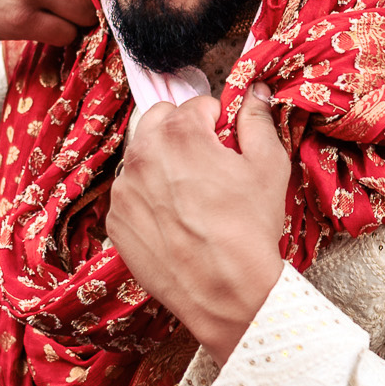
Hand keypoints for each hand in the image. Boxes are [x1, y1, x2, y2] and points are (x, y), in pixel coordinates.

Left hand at [108, 88, 289, 361]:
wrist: (227, 292)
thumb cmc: (250, 229)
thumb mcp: (269, 166)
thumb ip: (257, 121)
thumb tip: (254, 93)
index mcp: (178, 133)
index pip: (196, 105)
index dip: (217, 123)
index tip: (227, 144)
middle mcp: (142, 155)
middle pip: (158, 121)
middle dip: (181, 133)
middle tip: (207, 163)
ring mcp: (124, 190)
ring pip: (141, 158)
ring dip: (162, 164)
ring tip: (191, 196)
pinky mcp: (116, 221)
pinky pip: (130, 195)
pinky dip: (148, 200)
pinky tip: (175, 221)